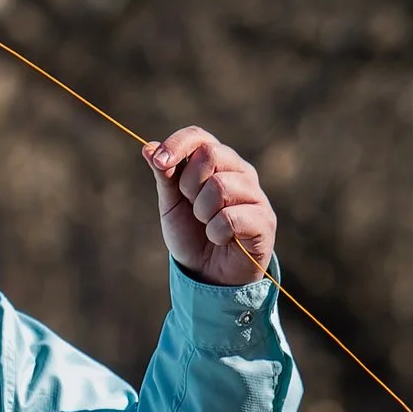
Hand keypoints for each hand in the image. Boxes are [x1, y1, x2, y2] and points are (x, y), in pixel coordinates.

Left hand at [145, 127, 276, 287]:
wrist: (209, 275)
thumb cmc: (192, 236)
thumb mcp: (171, 205)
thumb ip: (164, 176)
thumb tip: (147, 147)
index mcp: (217, 162)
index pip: (199, 136)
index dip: (177, 145)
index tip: (159, 163)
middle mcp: (240, 172)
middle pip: (210, 154)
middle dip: (189, 185)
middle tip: (192, 207)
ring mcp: (255, 194)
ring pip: (220, 186)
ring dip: (202, 213)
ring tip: (207, 225)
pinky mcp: (264, 220)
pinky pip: (230, 217)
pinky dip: (216, 232)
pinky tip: (221, 239)